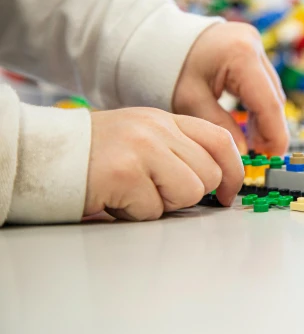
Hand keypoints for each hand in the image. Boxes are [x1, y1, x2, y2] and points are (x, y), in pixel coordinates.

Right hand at [85, 108, 243, 219]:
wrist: (39, 155)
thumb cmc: (92, 155)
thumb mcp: (141, 138)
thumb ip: (176, 151)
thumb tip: (217, 183)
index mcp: (165, 119)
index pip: (220, 140)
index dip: (234, 172)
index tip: (228, 195)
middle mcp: (157, 129)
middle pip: (210, 174)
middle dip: (189, 195)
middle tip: (155, 193)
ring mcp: (141, 148)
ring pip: (189, 192)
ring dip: (163, 204)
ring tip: (133, 193)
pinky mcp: (123, 172)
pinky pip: (153, 210)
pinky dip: (134, 213)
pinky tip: (114, 198)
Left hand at [172, 22, 287, 155]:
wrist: (158, 38)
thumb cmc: (169, 68)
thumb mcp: (191, 102)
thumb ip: (220, 127)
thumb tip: (243, 153)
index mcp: (241, 55)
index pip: (268, 103)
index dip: (275, 134)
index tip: (273, 157)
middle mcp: (254, 45)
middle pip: (273, 97)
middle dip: (270, 128)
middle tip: (260, 154)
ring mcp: (255, 44)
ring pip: (271, 90)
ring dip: (265, 117)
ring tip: (253, 142)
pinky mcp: (251, 47)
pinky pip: (263, 82)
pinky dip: (258, 104)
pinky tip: (249, 124)